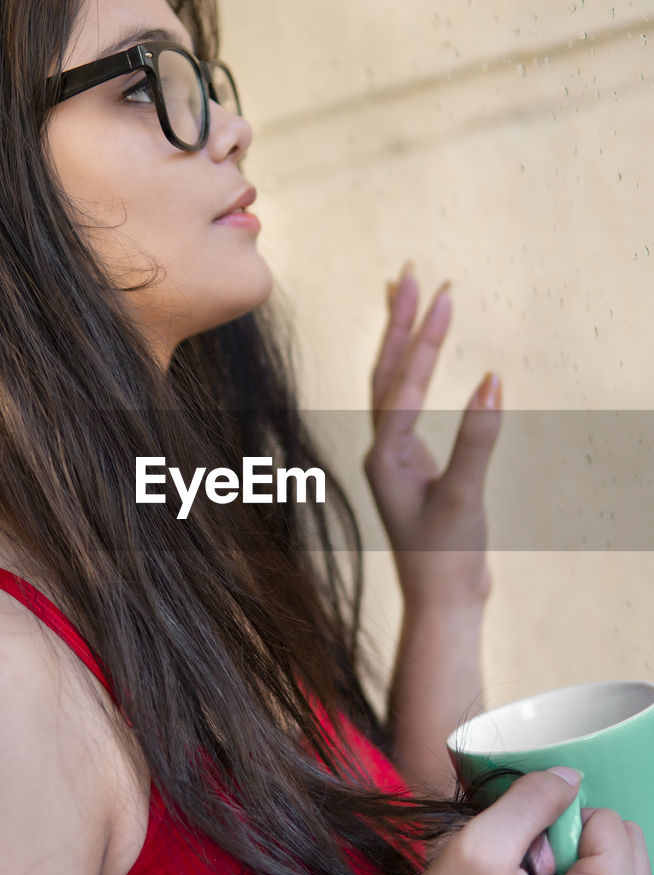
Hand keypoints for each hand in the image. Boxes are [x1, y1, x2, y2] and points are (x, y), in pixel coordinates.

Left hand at [364, 264, 501, 608]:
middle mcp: (382, 450)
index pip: (403, 386)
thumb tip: (492, 382)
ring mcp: (395, 457)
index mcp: (386, 456)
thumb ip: (478, 441)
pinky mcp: (411, 464)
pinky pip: (407, 404)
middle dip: (399, 322)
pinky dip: (415, 373)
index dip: (423, 342)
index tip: (442, 297)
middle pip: (386, 373)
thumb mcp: (465, 498)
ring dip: (401, 341)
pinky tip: (423, 356)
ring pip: (392, 386)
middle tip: (411, 273)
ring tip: (409, 296)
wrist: (442, 601)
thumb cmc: (448, 557)